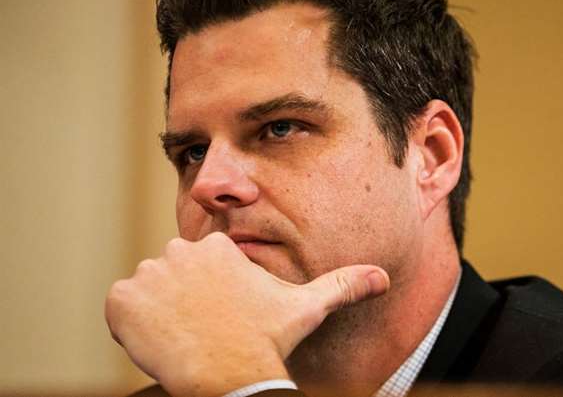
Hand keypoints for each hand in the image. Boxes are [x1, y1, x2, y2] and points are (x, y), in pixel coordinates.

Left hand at [105, 232, 389, 396]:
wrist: (229, 374)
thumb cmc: (266, 340)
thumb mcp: (306, 308)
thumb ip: (342, 285)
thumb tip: (382, 277)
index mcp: (217, 247)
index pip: (201, 264)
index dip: (210, 292)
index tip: (221, 315)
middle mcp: (178, 250)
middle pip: (173, 274)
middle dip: (184, 299)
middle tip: (204, 328)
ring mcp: (148, 274)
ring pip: (148, 291)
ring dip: (158, 312)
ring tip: (185, 337)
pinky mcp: (122, 300)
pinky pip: (121, 308)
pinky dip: (133, 324)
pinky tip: (161, 341)